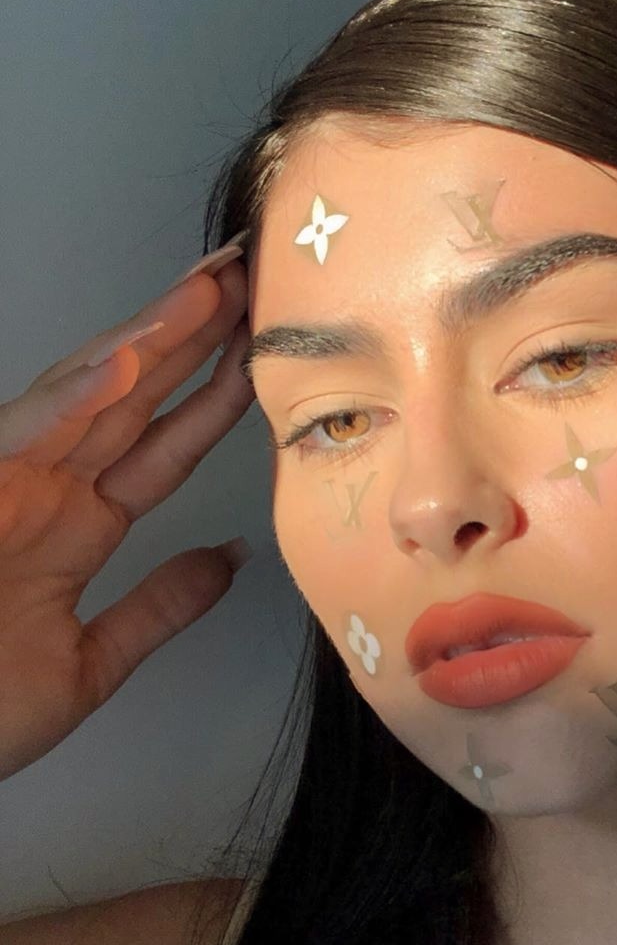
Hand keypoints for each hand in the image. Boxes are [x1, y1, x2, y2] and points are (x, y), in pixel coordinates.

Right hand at [0, 255, 255, 781]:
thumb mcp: (90, 661)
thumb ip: (162, 605)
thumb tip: (233, 557)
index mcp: (79, 525)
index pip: (166, 447)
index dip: (215, 397)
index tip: (262, 358)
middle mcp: (47, 489)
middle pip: (135, 398)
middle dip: (191, 339)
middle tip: (244, 283)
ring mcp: (7, 482)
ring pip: (89, 394)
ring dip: (150, 341)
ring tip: (207, 290)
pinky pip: (27, 432)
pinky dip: (77, 397)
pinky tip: (129, 359)